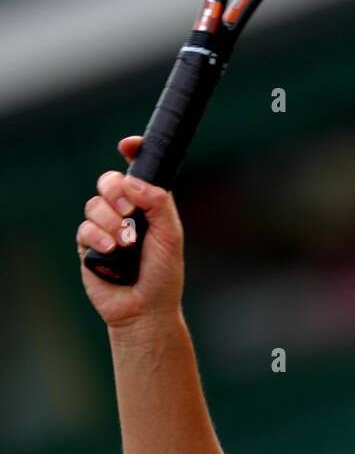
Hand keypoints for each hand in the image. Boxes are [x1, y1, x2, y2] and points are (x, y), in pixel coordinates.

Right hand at [76, 136, 184, 329]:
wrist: (145, 308)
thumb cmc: (163, 272)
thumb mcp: (171, 233)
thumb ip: (157, 202)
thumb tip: (131, 182)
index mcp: (148, 203)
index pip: (137, 170)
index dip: (132, 151)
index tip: (127, 145)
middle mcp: (125, 211)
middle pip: (109, 181)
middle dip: (115, 191)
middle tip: (129, 211)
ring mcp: (105, 227)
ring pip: (94, 204)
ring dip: (110, 221)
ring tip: (125, 242)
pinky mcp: (87, 246)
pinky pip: (84, 228)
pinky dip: (98, 237)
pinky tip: (110, 250)